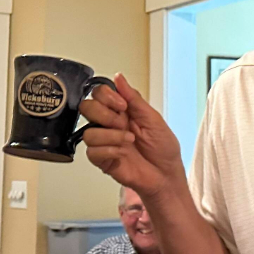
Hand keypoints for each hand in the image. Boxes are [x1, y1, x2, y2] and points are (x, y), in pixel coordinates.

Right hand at [80, 73, 184, 196]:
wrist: (166, 175)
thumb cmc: (163, 148)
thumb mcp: (153, 118)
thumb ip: (134, 98)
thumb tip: (119, 77)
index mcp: (122, 111)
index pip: (99, 93)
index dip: (107, 96)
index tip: (123, 106)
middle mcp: (110, 124)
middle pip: (87, 108)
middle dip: (105, 114)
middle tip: (122, 122)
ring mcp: (104, 142)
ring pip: (88, 132)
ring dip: (111, 136)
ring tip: (129, 141)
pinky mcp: (102, 159)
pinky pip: (92, 151)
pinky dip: (110, 150)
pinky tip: (123, 154)